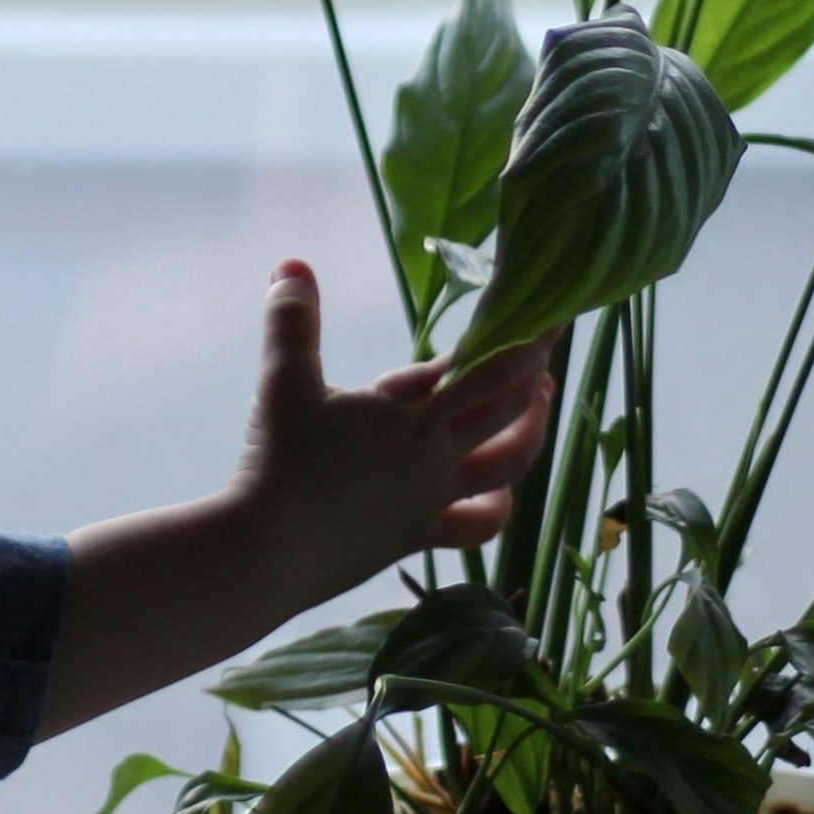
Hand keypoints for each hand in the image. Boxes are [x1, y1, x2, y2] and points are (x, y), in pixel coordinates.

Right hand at [229, 259, 553, 609]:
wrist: (269, 550)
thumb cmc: (279, 463)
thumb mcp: (282, 381)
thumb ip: (291, 320)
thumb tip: (291, 262)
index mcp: (407, 409)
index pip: (476, 361)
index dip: (514, 332)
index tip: (544, 309)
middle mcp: (433, 451)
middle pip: (505, 404)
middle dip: (533, 370)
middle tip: (543, 342)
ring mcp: (431, 497)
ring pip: (507, 463)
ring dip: (531, 430)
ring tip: (539, 404)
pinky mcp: (416, 534)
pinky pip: (475, 526)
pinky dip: (497, 508)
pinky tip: (500, 496)